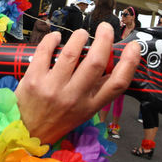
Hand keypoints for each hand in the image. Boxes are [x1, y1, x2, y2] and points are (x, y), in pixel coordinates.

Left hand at [15, 22, 140, 143]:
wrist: (29, 133)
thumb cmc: (58, 118)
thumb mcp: (85, 111)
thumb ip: (98, 89)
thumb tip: (112, 61)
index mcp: (91, 105)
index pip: (117, 84)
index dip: (130, 62)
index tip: (133, 47)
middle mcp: (74, 97)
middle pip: (96, 62)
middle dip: (104, 39)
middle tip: (105, 28)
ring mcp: (53, 88)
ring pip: (71, 53)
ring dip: (79, 37)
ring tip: (81, 34)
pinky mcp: (34, 79)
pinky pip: (45, 51)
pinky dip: (53, 38)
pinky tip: (57, 37)